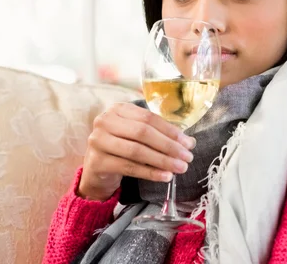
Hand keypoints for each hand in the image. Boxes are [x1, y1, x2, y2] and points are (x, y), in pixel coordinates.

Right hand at [78, 102, 195, 200]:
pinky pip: (129, 167)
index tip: (189, 143)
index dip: (171, 131)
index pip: (149, 118)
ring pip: (136, 151)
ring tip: (180, 168)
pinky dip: (150, 173)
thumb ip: (161, 135)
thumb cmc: (122, 147)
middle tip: (187, 157)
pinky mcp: (97, 161)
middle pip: (143, 133)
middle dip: (168, 146)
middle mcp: (105, 121)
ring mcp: (98, 140)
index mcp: (118, 109)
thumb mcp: (139, 136)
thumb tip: (190, 142)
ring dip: (162, 160)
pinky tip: (165, 176)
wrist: (96, 169)